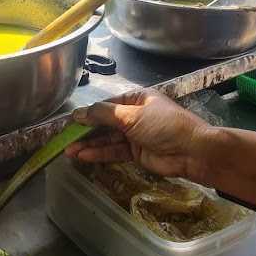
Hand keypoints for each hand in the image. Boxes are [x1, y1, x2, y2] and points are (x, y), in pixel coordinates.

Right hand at [66, 89, 212, 181]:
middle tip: (64, 138)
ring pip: (107, 139)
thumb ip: (103, 114)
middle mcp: (134, 115)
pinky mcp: (136, 153)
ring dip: (89, 144)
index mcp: (136, 99)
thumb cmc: (164, 125)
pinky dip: (99, 154)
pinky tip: (83, 156)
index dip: (87, 113)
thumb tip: (79, 113)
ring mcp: (135, 135)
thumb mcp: (132, 115)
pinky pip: (114, 151)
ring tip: (68, 150)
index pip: (106, 105)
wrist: (192, 151)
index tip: (69, 122)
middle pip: (105, 122)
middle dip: (85, 131)